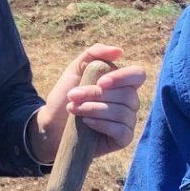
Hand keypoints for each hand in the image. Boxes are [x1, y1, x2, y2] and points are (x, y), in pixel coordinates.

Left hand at [28, 45, 146, 163]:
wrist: (52, 124)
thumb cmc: (65, 96)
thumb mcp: (75, 69)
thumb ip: (94, 54)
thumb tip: (120, 51)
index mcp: (122, 83)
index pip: (138, 75)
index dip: (123, 77)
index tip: (100, 82)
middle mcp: (129, 101)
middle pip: (127, 95)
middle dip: (96, 95)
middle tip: (73, 96)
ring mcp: (128, 120)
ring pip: (122, 112)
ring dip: (94, 109)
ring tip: (74, 109)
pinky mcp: (123, 139)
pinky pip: (122, 130)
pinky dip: (102, 124)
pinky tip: (87, 123)